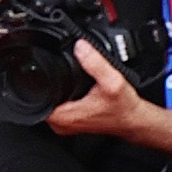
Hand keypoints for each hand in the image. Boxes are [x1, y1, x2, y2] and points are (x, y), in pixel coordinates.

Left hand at [45, 39, 171, 152]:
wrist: (134, 120)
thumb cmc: (124, 107)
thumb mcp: (112, 81)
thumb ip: (95, 63)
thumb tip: (80, 46)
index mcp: (65, 116)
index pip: (38, 97)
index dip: (40, 81)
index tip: (49, 71)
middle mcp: (62, 124)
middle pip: (43, 98)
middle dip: (52, 84)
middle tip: (66, 75)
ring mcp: (66, 125)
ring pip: (51, 103)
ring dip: (58, 91)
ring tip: (72, 82)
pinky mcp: (72, 123)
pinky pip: (60, 107)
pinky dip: (65, 97)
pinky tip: (76, 90)